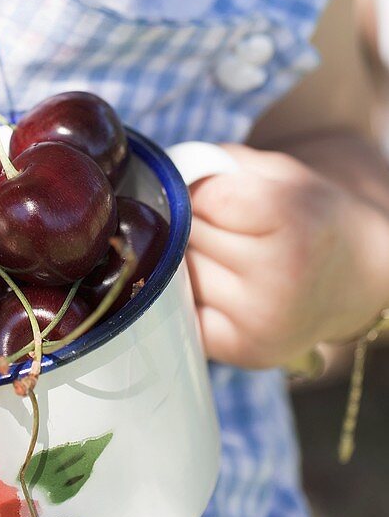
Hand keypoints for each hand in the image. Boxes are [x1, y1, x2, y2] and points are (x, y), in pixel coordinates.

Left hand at [187, 145, 388, 368]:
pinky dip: (190, 295)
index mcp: (294, 221)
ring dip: (186, 259)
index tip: (222, 195)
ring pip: (179, 273)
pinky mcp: (244, 352)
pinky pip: (183, 311)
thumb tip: (164, 179)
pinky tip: (220, 286)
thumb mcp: (278, 172)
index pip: (205, 198)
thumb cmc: (306, 214)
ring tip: (225, 256)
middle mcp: (280, 278)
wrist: (352, 276)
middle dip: (192, 222)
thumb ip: (220, 164)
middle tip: (224, 226)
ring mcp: (261, 321)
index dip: (203, 190)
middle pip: (189, 235)